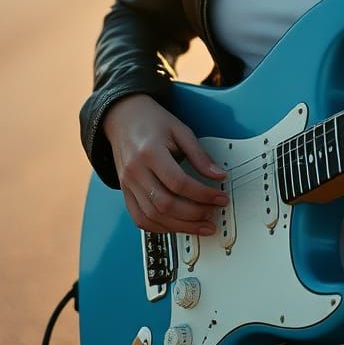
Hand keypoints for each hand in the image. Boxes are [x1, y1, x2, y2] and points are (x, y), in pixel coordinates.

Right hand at [103, 94, 227, 234]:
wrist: (123, 117)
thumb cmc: (152, 121)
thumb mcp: (180, 130)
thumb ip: (199, 155)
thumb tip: (218, 175)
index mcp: (150, 152)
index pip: (179, 183)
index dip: (203, 194)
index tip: (219, 198)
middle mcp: (135, 171)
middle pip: (165, 204)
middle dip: (194, 215)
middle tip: (213, 214)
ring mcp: (128, 184)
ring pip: (152, 216)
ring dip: (180, 226)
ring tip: (200, 225)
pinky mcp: (125, 191)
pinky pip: (139, 218)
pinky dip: (160, 227)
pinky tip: (177, 226)